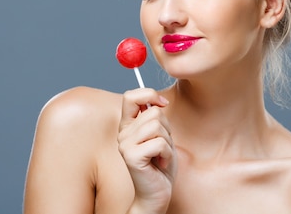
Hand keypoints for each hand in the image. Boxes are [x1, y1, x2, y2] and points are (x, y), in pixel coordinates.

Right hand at [118, 88, 176, 213]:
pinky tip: (161, 163)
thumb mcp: (160, 135)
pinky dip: (167, 153)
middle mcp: (123, 133)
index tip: (162, 104)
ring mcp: (125, 145)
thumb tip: (159, 100)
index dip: (149, 94)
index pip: (131, 96)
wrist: (156, 194)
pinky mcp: (131, 156)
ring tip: (161, 155)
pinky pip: (159, 143)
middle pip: (153, 112)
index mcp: (128, 125)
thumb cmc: (160, 165)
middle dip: (166, 129)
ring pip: (157, 126)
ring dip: (167, 142)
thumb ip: (155, 118)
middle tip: (162, 147)